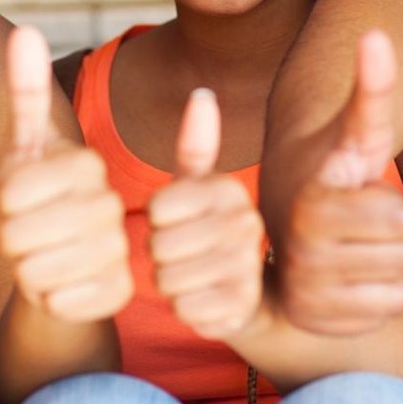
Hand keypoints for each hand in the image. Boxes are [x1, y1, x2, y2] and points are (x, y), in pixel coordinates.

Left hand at [0, 26, 132, 320]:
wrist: (66, 266)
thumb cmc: (37, 203)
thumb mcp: (26, 150)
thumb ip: (25, 93)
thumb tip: (24, 29)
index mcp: (86, 167)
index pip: (8, 193)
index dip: (0, 203)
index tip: (15, 203)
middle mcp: (110, 206)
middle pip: (15, 234)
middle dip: (7, 239)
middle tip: (24, 235)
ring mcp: (118, 252)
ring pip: (32, 271)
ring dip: (23, 270)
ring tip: (38, 259)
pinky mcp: (116, 296)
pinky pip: (52, 301)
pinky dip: (43, 299)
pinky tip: (56, 289)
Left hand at [147, 88, 265, 337]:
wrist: (246, 291)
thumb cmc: (206, 230)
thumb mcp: (197, 186)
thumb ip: (195, 144)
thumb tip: (203, 93)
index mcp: (230, 190)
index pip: (157, 208)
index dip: (155, 220)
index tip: (175, 221)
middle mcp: (247, 225)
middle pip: (160, 247)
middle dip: (160, 254)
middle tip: (182, 253)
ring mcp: (248, 269)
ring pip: (168, 280)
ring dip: (169, 282)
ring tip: (191, 274)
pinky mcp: (242, 309)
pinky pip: (183, 310)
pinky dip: (183, 308)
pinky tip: (201, 298)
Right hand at [278, 29, 402, 334]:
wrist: (292, 227)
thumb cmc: (333, 176)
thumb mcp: (354, 136)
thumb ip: (370, 90)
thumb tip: (379, 34)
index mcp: (311, 202)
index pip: (397, 215)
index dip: (391, 206)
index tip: (361, 194)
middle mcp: (300, 248)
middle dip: (395, 237)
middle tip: (362, 226)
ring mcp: (306, 289)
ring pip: (399, 286)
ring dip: (389, 269)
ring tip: (357, 251)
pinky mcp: (316, 321)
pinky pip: (386, 312)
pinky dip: (377, 299)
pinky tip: (352, 282)